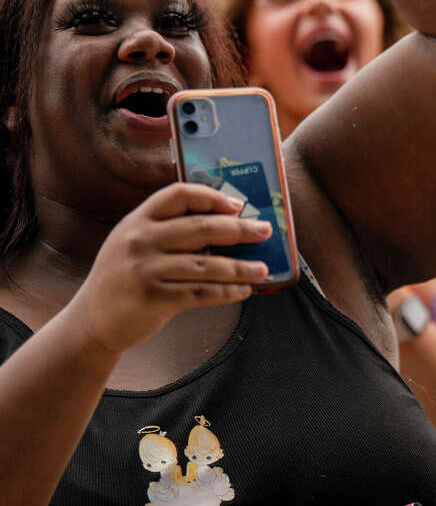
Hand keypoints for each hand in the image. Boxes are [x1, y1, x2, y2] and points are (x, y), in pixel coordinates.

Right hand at [69, 183, 270, 353]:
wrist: (91, 321)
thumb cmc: (124, 278)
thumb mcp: (133, 243)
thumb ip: (167, 230)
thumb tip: (226, 225)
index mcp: (137, 220)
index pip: (179, 194)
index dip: (212, 196)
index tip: (238, 205)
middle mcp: (139, 241)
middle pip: (201, 227)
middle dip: (239, 230)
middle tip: (264, 231)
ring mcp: (145, 270)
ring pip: (207, 264)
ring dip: (240, 267)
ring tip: (263, 269)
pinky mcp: (153, 298)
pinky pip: (201, 293)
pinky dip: (226, 292)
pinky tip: (243, 290)